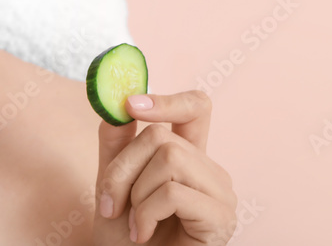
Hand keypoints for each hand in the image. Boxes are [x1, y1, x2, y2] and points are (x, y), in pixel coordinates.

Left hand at [91, 90, 236, 244]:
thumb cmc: (127, 239)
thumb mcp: (112, 185)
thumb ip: (117, 145)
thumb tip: (116, 103)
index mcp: (188, 158)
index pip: (196, 108)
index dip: (167, 99)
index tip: (130, 104)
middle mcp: (210, 171)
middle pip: (163, 136)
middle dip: (123, 168)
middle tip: (110, 203)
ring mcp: (220, 194)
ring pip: (170, 158)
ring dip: (136, 193)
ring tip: (134, 224)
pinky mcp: (220, 218)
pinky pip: (174, 192)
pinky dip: (147, 212)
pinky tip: (143, 234)